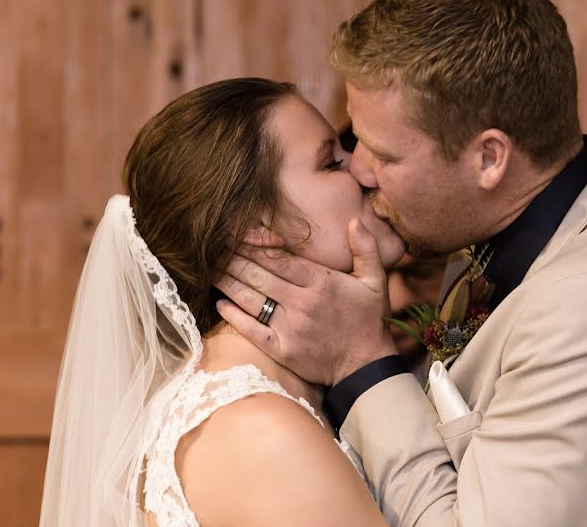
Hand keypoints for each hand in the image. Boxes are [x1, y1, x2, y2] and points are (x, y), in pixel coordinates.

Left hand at [214, 218, 397, 384]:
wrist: (366, 366)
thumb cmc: (369, 320)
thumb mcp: (375, 281)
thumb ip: (366, 248)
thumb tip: (354, 220)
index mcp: (321, 282)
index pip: (279, 258)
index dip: (255, 245)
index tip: (237, 235)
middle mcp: (302, 303)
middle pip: (259, 276)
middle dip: (234, 260)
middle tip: (215, 248)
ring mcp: (290, 328)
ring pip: (251, 299)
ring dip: (228, 283)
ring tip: (211, 269)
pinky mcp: (282, 350)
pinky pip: (251, 330)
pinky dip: (234, 316)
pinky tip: (220, 303)